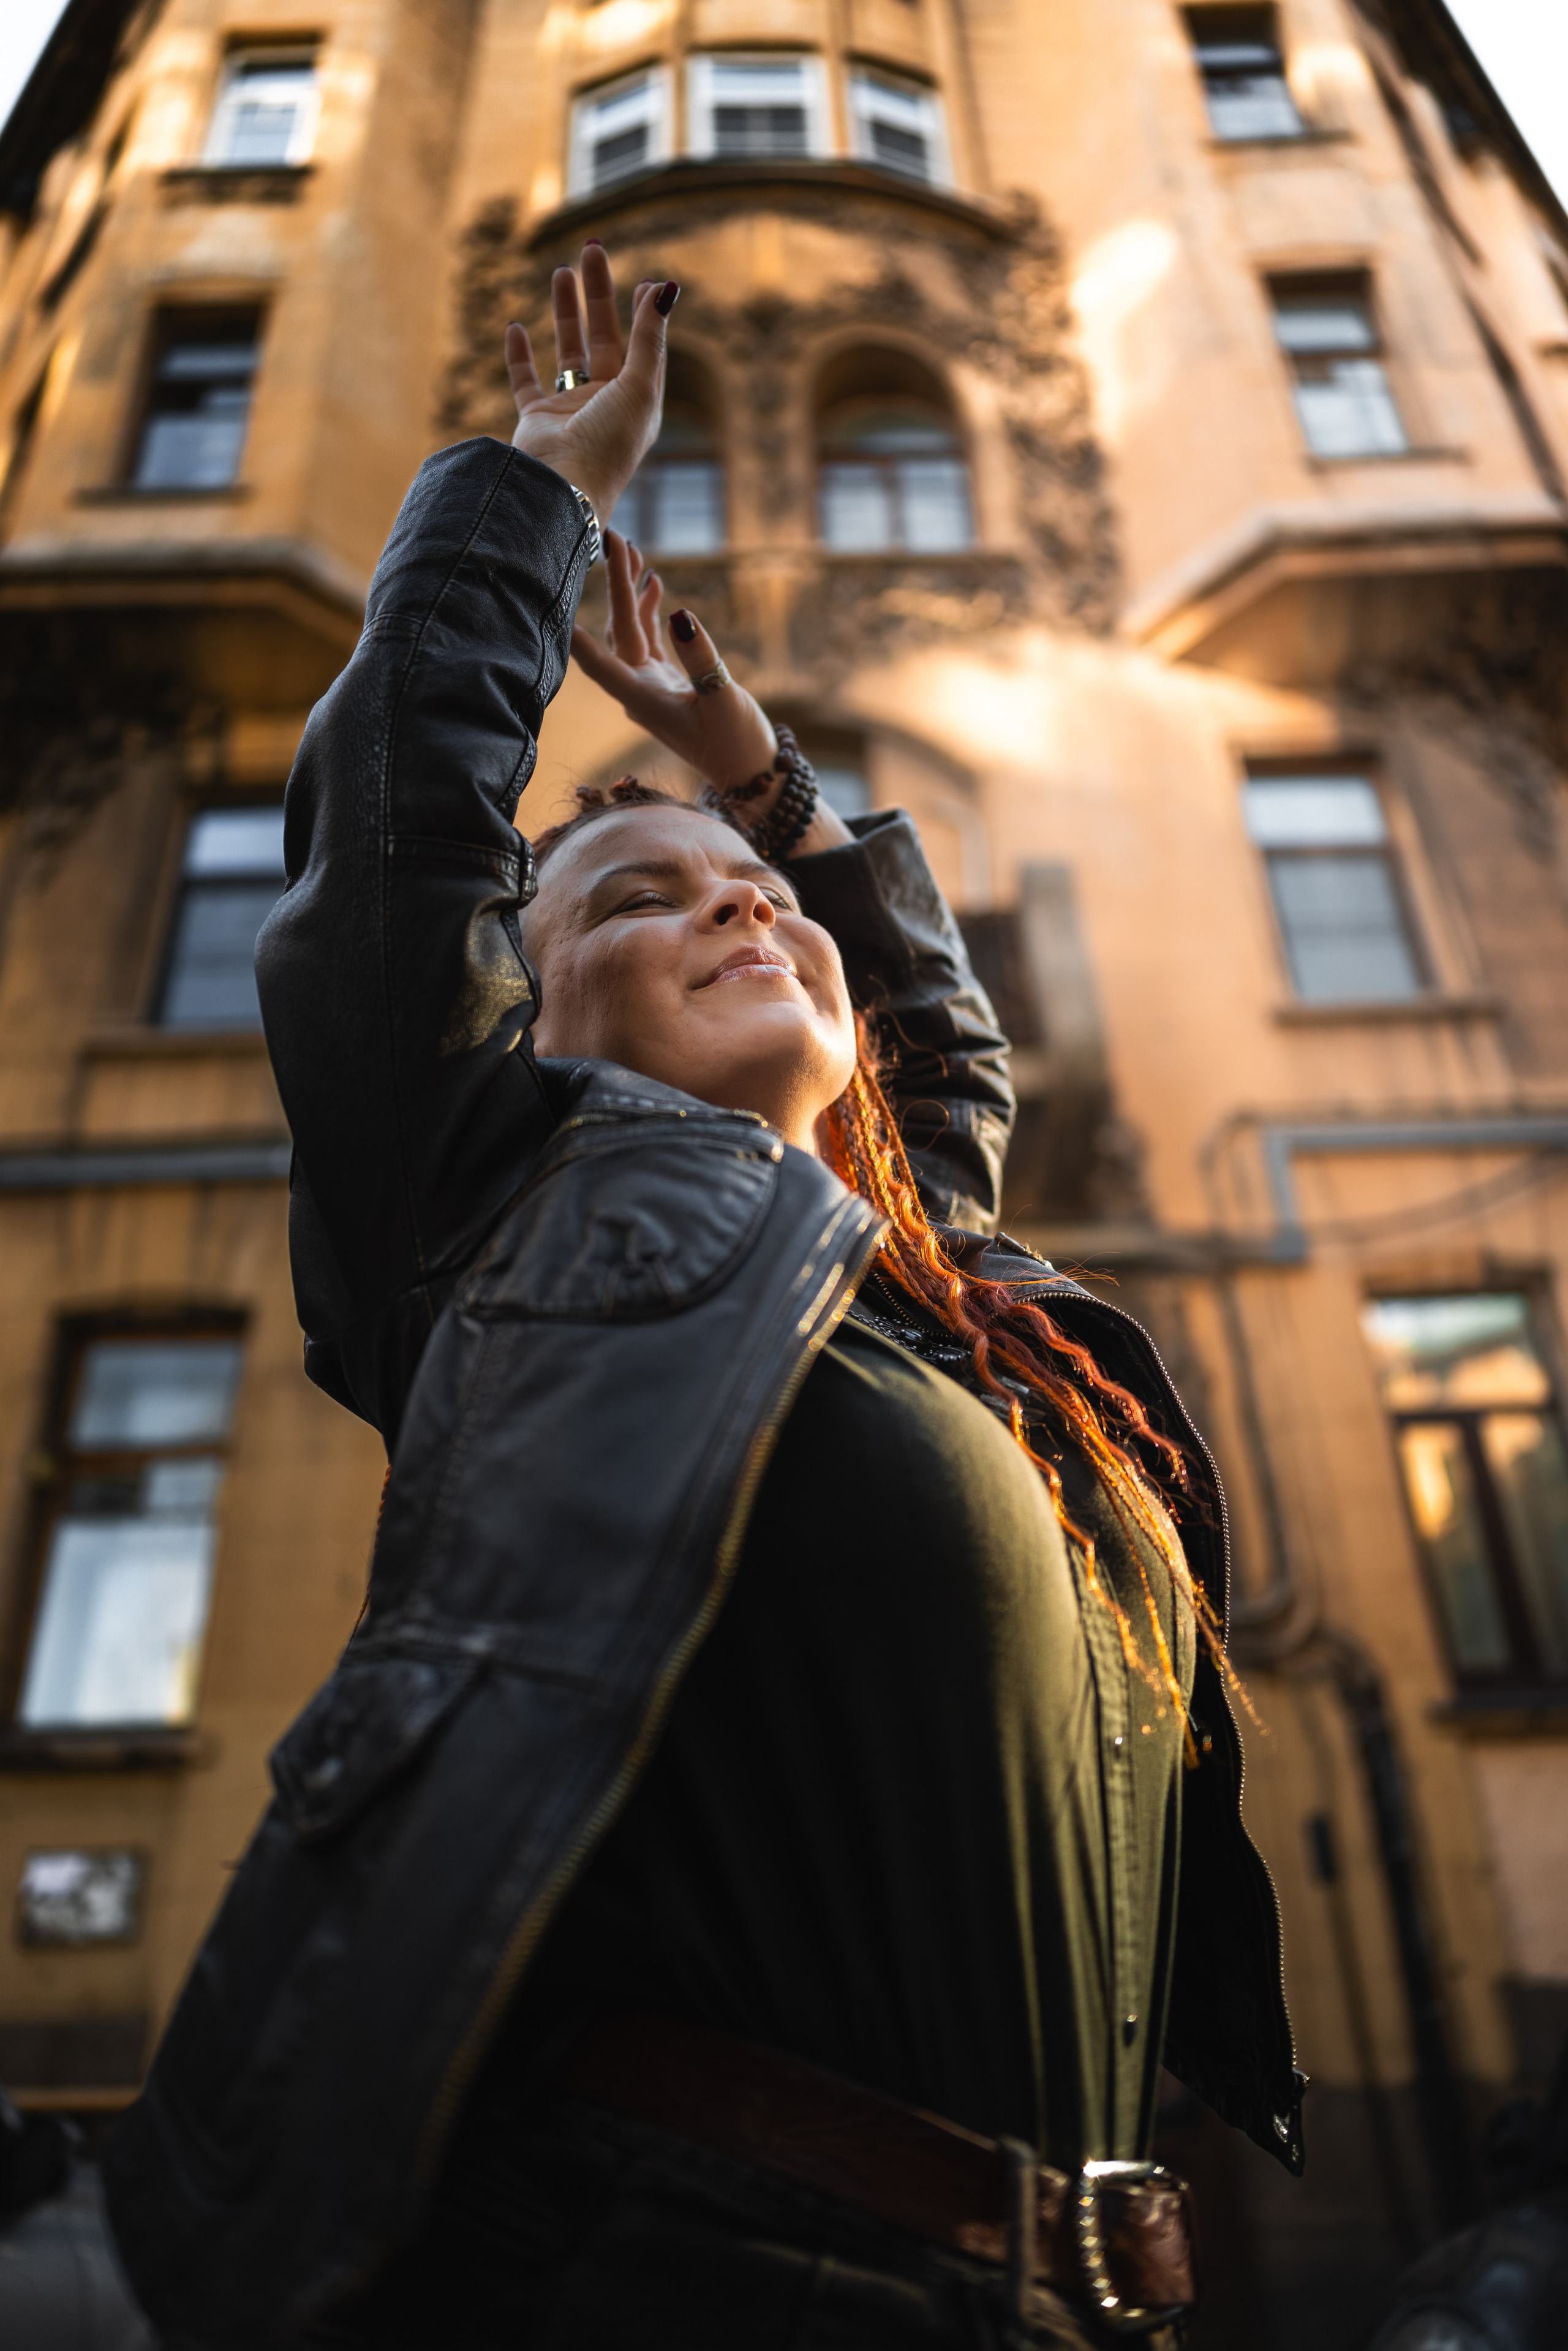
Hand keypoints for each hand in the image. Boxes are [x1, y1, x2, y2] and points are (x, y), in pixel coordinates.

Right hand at [505, 243, 675, 523]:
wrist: (564, 488)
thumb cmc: (609, 443)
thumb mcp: (640, 385)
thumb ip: (650, 336)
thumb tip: (666, 286)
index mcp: (637, 402)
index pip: (642, 347)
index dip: (643, 313)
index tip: (644, 281)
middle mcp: (605, 405)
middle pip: (603, 337)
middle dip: (597, 294)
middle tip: (592, 249)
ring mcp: (570, 413)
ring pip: (567, 351)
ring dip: (564, 312)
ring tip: (560, 272)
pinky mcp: (536, 421)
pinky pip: (526, 382)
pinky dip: (519, 356)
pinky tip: (516, 327)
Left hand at [571, 532, 779, 791]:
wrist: (750, 773)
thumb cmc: (738, 743)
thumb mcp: (723, 699)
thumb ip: (700, 658)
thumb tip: (678, 614)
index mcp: (644, 700)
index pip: (601, 665)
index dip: (579, 638)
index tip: (558, 608)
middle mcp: (638, 691)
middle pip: (617, 633)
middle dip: (615, 585)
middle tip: (615, 537)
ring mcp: (649, 686)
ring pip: (629, 632)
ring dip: (629, 593)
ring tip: (632, 549)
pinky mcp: (665, 683)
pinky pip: (647, 640)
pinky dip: (648, 612)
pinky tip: (654, 583)